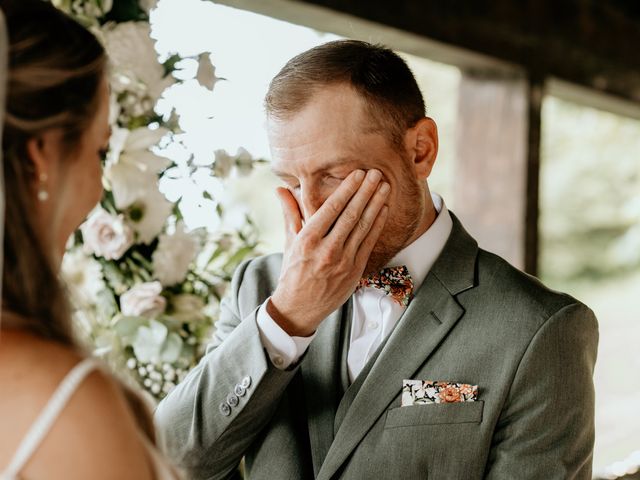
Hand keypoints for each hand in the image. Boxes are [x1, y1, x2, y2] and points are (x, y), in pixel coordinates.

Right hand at [268, 169, 389, 336]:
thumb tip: (280, 188)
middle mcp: (326, 250)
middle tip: (377, 173)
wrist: (299, 308)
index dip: (346, 190)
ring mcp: (343, 262)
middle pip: (351, 215)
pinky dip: (377, 225)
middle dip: (365, 192)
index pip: (331, 209)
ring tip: (385, 187)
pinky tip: (383, 210)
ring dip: (376, 205)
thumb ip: (290, 213)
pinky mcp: (355, 271)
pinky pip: (369, 243)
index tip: (358, 174)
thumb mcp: (289, 241)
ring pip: (363, 227)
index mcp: (307, 240)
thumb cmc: (292, 271)